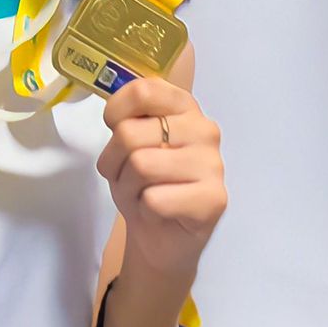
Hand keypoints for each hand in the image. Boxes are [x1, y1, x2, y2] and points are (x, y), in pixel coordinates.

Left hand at [95, 72, 227, 282]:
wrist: (161, 236)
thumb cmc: (143, 183)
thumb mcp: (128, 143)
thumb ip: (127, 118)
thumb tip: (115, 114)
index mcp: (184, 107)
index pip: (143, 91)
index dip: (115, 111)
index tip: (115, 129)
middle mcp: (204, 129)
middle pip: (130, 133)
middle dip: (113, 161)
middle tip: (126, 176)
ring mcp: (213, 164)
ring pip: (141, 165)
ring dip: (127, 187)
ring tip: (141, 193)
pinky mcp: (214, 199)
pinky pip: (155, 198)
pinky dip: (145, 209)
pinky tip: (158, 211)